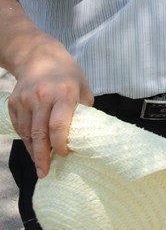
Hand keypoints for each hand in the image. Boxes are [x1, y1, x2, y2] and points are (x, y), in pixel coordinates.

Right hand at [7, 47, 92, 177]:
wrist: (39, 57)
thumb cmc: (67, 74)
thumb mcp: (83, 86)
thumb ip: (84, 108)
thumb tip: (87, 132)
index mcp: (64, 93)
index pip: (59, 125)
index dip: (60, 144)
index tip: (64, 155)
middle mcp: (42, 97)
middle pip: (39, 133)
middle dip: (42, 156)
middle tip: (44, 173)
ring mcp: (25, 100)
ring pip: (27, 133)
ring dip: (33, 150)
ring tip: (40, 163)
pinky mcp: (13, 102)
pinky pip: (19, 126)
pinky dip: (25, 139)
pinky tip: (32, 147)